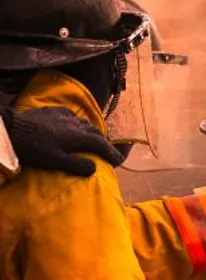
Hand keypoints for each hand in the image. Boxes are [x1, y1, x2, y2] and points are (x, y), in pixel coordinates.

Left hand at [1, 106, 124, 176]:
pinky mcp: (53, 111)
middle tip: (105, 151)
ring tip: (91, 138)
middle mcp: (75, 125)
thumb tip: (95, 168)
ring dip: (91, 131)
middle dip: (103, 142)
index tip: (118, 161)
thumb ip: (76, 165)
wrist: (13, 130)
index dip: (111, 153)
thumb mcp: (55, 161)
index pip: (101, 145)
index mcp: (78, 137)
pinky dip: (77, 122)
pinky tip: (73, 124)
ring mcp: (64, 116)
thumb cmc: (34, 149)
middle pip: (95, 132)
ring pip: (84, 123)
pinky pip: (71, 115)